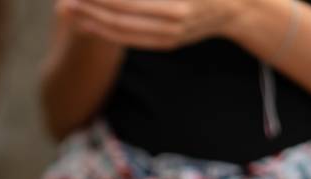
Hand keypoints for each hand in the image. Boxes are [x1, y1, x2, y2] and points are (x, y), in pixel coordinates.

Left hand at [58, 0, 245, 50]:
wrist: (242, 3)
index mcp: (179, 2)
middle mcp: (174, 21)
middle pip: (119, 16)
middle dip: (89, 7)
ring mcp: (170, 36)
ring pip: (121, 32)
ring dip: (91, 22)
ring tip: (68, 10)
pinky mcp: (167, 43)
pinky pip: (130, 41)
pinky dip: (106, 33)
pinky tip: (87, 24)